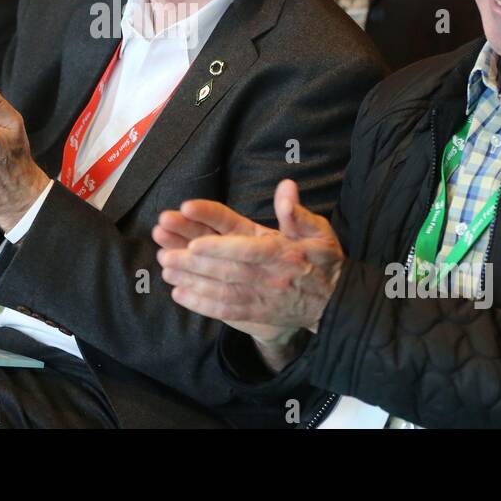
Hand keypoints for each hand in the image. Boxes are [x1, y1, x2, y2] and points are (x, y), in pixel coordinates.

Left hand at [155, 179, 344, 366]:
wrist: (335, 303)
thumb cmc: (323, 261)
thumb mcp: (319, 231)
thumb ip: (297, 211)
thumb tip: (286, 187)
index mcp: (283, 254)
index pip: (248, 250)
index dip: (220, 248)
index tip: (195, 243)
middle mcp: (269, 278)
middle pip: (227, 271)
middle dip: (194, 263)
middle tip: (165, 252)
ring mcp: (261, 298)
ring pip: (221, 291)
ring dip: (191, 281)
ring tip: (165, 269)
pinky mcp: (256, 314)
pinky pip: (225, 310)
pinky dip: (200, 304)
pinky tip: (179, 294)